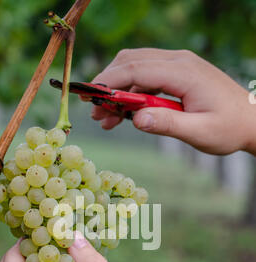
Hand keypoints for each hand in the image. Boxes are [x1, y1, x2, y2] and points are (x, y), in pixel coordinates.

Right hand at [92, 48, 255, 155]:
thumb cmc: (229, 127)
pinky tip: (123, 115)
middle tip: (93, 112)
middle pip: (131, 62)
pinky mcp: (177, 74)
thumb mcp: (200, 132)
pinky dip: (131, 94)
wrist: (251, 120)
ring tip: (105, 120)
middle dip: (108, 86)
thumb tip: (137, 120)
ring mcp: (178, 65)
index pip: (137, 69)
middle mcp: (179, 62)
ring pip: (136, 68)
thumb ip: (168, 124)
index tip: (90, 98)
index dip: (109, 82)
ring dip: (117, 91)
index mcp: (184, 73)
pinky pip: (146, 77)